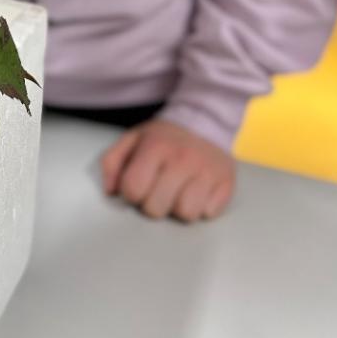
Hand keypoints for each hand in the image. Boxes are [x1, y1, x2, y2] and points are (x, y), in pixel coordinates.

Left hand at [101, 119, 234, 221]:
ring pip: (185, 214)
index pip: (133, 190)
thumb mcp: (132, 140)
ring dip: (179, 208)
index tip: (138, 184)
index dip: (131, 193)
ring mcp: (207, 171)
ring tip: (178, 191)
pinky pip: (208, 213)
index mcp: (155, 147)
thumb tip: (110, 192)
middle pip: (156, 209)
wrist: (205, 123)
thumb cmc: (163, 139)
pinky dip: (202, 207)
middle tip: (159, 189)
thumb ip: (112, 162)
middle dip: (153, 203)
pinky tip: (198, 190)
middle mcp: (182, 159)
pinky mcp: (226, 183)